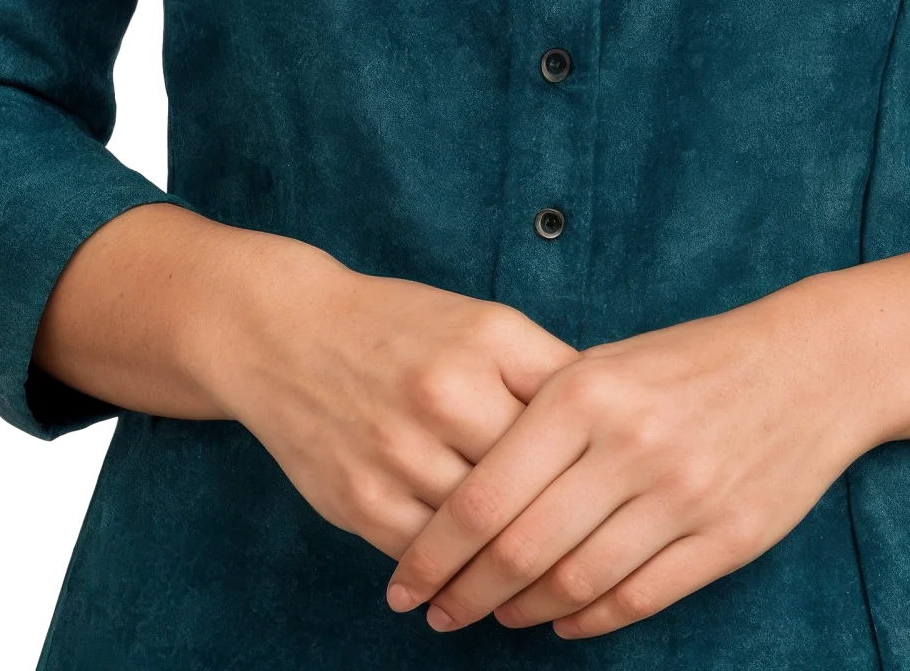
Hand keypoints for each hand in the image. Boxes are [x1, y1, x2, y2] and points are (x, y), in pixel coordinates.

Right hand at [217, 259, 584, 563]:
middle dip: (567, 521)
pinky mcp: (360, 499)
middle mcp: (445, 392)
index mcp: (489, 340)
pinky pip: (428, 556)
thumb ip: (543, 370)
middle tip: (598, 554)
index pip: (572, 414)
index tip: (621, 491)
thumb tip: (611, 430)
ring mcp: (399, 450)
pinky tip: (479, 587)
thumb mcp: (481, 323)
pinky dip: (457, 576)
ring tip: (548, 584)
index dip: (601, 458)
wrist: (288, 334)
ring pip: (482, 531)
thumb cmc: (401, 329)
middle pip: (532, 480)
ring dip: (516, 566)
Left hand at [382, 287, 872, 639]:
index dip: (433, 551)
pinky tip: (559, 619)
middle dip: (463, 593)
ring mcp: (681, 495)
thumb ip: (541, 417)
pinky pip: (636, 598)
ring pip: (574, 583)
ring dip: (520, 611)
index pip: (484, 495)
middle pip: (519, 549)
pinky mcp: (725, 538)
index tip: (402, 581)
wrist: (810, 365)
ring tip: (492, 615)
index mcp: (586, 391)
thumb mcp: (608, 362)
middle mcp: (629, 444)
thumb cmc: (693, 360)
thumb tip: (463, 491)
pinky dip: (586, 620)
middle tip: (433, 612)